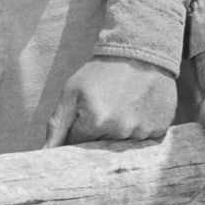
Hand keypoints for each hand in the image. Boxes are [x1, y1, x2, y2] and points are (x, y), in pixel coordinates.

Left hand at [43, 56, 177, 145]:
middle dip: (98, 134)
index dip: (79, 130)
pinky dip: (139, 129)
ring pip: (123, 145)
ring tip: (122, 105)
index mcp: (96, 121)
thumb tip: (44, 155)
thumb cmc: (100, 71)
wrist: (140, 50)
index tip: (85, 116)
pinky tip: (138, 109)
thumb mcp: (71, 91)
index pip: (79, 146)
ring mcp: (143, 131)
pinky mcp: (160, 129)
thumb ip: (56, 125)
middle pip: (101, 148)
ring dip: (120, 132)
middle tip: (104, 108)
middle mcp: (121, 130)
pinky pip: (144, 141)